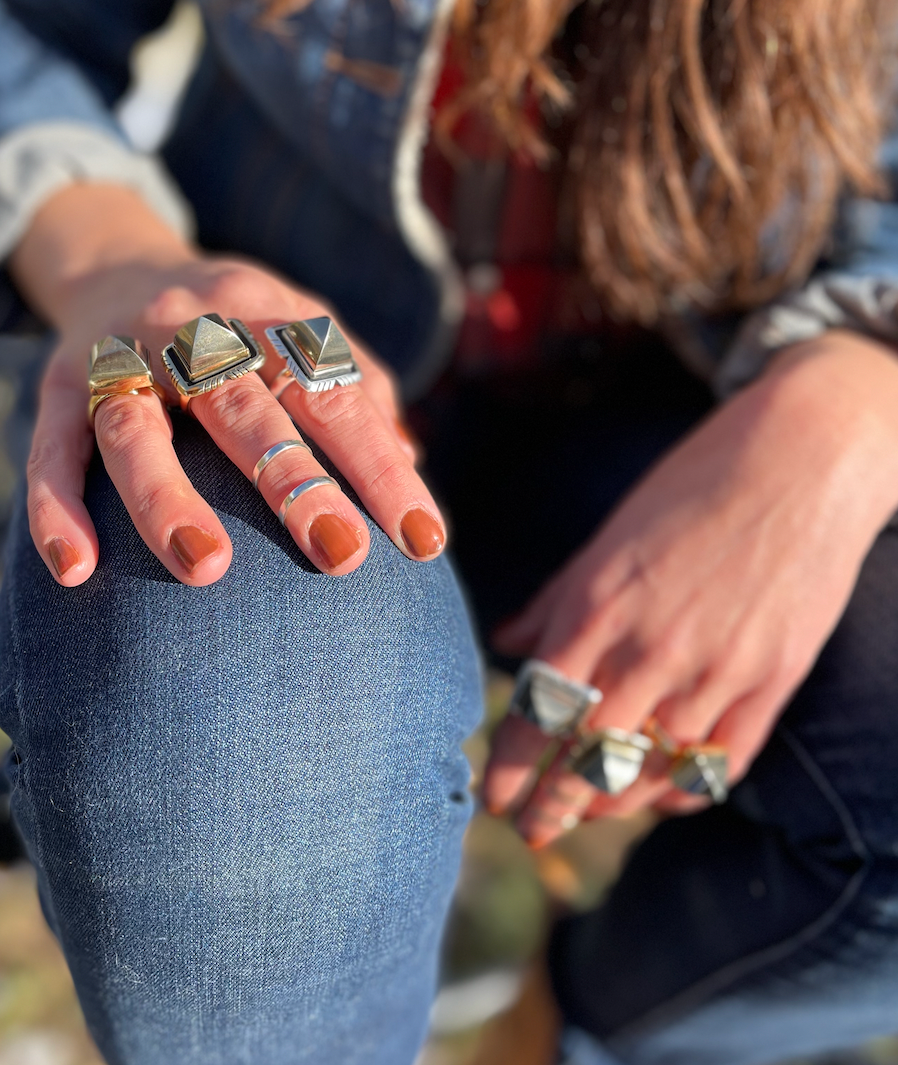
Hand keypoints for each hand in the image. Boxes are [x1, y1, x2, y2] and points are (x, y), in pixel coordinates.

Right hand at [11, 184, 445, 586]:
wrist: (116, 261)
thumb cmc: (232, 321)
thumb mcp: (296, 326)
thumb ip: (354, 381)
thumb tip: (409, 459)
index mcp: (263, 313)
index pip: (330, 390)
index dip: (379, 464)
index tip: (423, 539)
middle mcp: (190, 328)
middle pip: (243, 405)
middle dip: (294, 481)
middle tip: (343, 555)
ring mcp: (117, 354)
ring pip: (136, 428)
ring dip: (167, 498)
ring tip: (206, 568)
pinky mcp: (57, 384)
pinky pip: (51, 447)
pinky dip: (56, 508)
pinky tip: (77, 570)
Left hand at [482, 331, 897, 847]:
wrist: (799, 458)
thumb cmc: (691, 486)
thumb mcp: (610, 535)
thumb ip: (557, 596)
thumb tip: (507, 638)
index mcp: (598, 604)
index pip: (539, 707)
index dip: (511, 762)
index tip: (492, 796)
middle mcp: (651, 646)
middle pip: (589, 754)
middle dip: (552, 804)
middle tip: (530, 832)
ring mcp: (716, 667)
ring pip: (653, 769)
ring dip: (612, 803)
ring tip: (589, 813)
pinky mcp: (772, 678)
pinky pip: (721, 762)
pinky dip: (684, 791)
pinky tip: (660, 796)